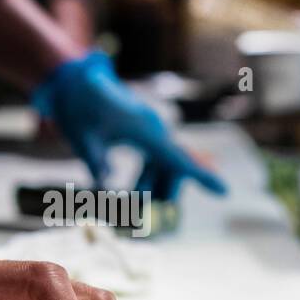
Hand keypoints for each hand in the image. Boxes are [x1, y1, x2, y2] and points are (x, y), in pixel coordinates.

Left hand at [33, 51, 226, 200]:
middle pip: (173, 166)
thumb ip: (97, 165)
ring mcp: (150, 130)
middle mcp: (153, 130)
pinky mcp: (143, 132)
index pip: (177, 158)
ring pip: (165, 165)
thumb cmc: (77, 108)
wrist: (74, 82)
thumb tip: (106, 190)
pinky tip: (132, 192)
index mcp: (143, 130)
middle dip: (165, 194)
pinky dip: (147, 178)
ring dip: (153, 187)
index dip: (201, 176)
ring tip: (130, 206)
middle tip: (143, 218)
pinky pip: (155, 159)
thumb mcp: (82, 139)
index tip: (224, 192)